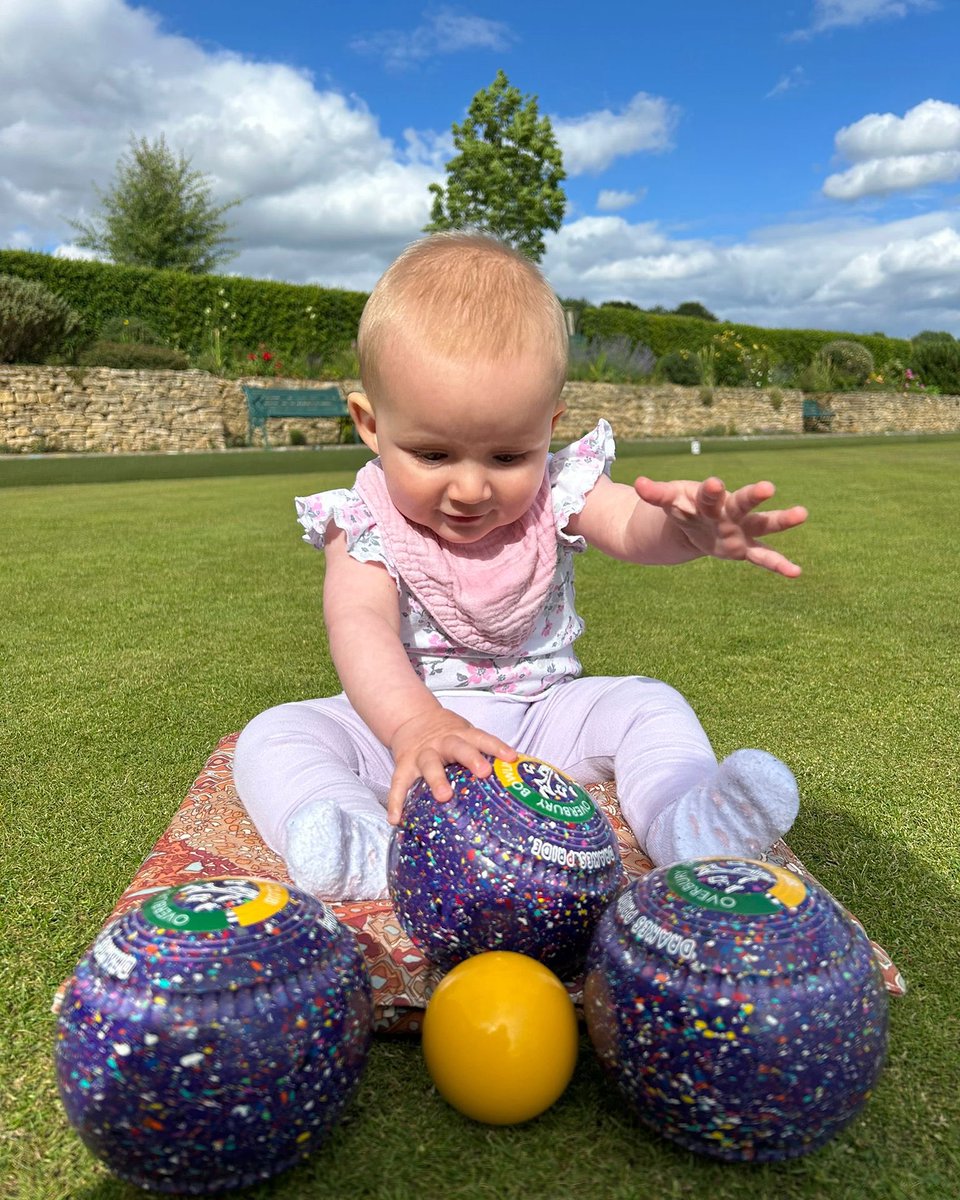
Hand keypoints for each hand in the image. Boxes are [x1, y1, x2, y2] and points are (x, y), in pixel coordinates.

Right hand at [387, 710, 517, 823]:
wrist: (412, 719)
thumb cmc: (449, 735)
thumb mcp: (466, 736)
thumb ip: (484, 754)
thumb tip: (517, 778)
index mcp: (462, 735)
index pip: (483, 738)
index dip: (498, 746)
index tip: (512, 757)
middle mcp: (443, 742)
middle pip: (458, 747)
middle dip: (471, 758)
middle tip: (484, 771)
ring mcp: (422, 754)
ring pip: (429, 764)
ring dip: (437, 779)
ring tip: (444, 796)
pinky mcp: (404, 765)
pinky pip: (399, 784)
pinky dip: (396, 801)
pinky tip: (396, 819)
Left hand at [635, 475, 807, 576]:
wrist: (691, 525)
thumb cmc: (685, 507)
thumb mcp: (670, 501)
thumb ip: (657, 494)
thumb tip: (638, 483)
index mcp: (708, 500)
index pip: (708, 496)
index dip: (710, 492)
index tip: (712, 484)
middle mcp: (728, 513)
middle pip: (741, 504)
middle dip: (752, 496)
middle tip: (767, 487)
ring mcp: (739, 530)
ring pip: (762, 524)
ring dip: (781, 520)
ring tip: (803, 513)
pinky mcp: (743, 548)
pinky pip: (763, 557)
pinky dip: (779, 565)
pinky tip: (797, 572)